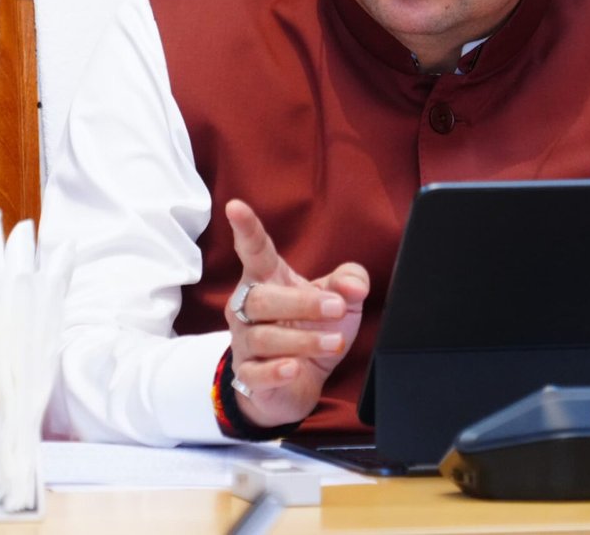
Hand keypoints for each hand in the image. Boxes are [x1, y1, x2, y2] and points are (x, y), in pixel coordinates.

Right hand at [222, 199, 368, 428]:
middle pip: (261, 298)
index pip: (254, 250)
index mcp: (267, 278)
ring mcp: (245, 342)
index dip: (245, 228)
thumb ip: (349, 281)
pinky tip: (293, 368)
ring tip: (334, 342)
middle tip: (337, 307)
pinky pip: (255, 373)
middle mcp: (248, 306)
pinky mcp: (248, 376)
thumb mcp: (339, 298)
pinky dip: (275, 371)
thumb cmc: (312, 327)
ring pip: (263, 337)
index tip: (235, 206)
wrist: (297, 383)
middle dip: (302, 303)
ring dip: (302, 339)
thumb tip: (354, 285)